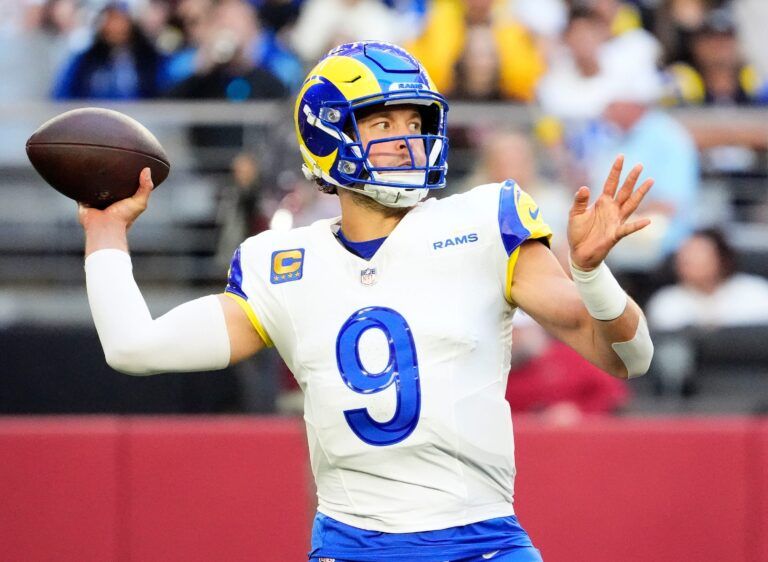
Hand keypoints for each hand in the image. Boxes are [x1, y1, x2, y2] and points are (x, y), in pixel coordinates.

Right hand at [78, 167, 153, 231]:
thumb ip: (146, 187)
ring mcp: (94, 199)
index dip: (125, 176)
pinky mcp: (83, 200)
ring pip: (93, 185)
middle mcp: (108, 199)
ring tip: (94, 163)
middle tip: (108, 161)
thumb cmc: (123, 217)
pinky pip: (79, 189)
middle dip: (107, 175)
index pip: (123, 185)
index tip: (126, 163)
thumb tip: (147, 169)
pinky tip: (80, 172)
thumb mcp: (139, 202)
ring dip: (93, 177)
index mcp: (121, 199)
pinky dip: (79, 182)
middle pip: (107, 183)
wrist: (105, 226)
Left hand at [567, 155, 652, 270]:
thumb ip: (580, 200)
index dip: (616, 171)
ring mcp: (616, 221)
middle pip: (624, 191)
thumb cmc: (578, 233)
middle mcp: (612, 209)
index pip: (611, 183)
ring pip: (631, 204)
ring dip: (640, 194)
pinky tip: (647, 221)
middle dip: (631, 178)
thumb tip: (584, 187)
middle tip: (640, 165)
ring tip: (650, 181)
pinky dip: (637, 225)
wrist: (579, 253)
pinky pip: (628, 228)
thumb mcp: (575, 214)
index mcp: (602, 202)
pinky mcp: (615, 234)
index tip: (621, 156)